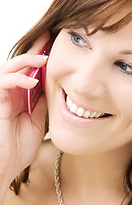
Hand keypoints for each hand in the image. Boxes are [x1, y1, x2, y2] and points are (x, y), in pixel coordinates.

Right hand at [0, 32, 49, 182]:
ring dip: (26, 61)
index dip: (41, 57)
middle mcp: (10, 93)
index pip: (31, 72)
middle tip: (48, 37)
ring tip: (43, 58)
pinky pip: (3, 83)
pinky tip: (33, 82)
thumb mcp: (37, 121)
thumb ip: (41, 103)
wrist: (6, 167)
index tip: (53, 44)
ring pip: (9, 68)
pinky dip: (17, 79)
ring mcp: (2, 97)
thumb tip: (52, 87)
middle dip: (34, 50)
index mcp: (21, 97)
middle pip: (20, 64)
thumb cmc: (19, 147)